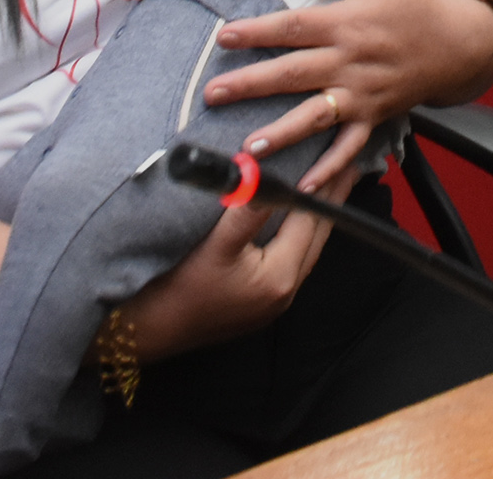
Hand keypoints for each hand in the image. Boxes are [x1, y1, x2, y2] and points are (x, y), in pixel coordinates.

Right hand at [119, 158, 362, 361]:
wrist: (145, 332)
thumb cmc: (177, 291)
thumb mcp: (214, 245)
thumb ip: (245, 209)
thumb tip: (261, 171)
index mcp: (280, 277)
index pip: (311, 221)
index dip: (325, 187)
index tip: (341, 159)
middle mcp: (283, 293)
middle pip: (315, 236)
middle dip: (330, 201)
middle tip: (346, 167)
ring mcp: (271, 302)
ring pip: (303, 250)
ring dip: (313, 218)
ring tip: (325, 188)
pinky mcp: (256, 303)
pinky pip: (288, 261)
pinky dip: (295, 235)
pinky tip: (290, 221)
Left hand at [205, 0, 492, 188]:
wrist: (460, 43)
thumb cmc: (419, 4)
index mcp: (348, 23)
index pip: (294, 27)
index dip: (257, 31)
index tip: (223, 36)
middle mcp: (351, 62)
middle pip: (293, 73)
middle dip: (250, 84)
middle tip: (213, 94)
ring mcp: (363, 93)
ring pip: (316, 114)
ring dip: (282, 132)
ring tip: (249, 146)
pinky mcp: (376, 116)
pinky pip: (351, 145)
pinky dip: (330, 167)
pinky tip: (306, 184)